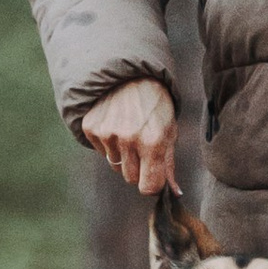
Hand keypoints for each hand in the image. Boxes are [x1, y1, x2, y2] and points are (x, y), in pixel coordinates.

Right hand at [84, 76, 178, 195]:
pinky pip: (101, 152)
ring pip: (115, 165)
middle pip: (130, 178)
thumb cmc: (156, 104)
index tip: (155, 175)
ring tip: (130, 130)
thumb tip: (175, 194)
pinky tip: (116, 124)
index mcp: (153, 142)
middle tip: (143, 145)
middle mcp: (128, 139)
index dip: (152, 183)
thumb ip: (169, 165)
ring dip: (123, 155)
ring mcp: (107, 133)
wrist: (131, 74)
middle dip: (138, 168)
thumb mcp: (169, 131)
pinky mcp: (91, 128)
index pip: (148, 187)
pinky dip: (109, 144)